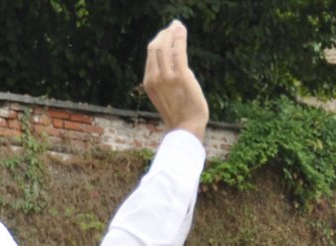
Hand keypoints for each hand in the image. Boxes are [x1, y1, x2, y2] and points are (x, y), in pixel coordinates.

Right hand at [142, 21, 208, 140]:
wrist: (186, 128)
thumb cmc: (179, 112)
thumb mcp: (166, 94)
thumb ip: (167, 76)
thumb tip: (174, 56)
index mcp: (148, 82)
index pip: (151, 54)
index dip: (159, 40)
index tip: (167, 33)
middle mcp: (154, 78)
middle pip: (155, 47)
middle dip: (164, 34)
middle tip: (174, 27)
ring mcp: (167, 78)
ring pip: (165, 46)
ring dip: (172, 33)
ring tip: (179, 27)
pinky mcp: (181, 77)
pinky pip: (179, 51)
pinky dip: (180, 38)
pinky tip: (182, 30)